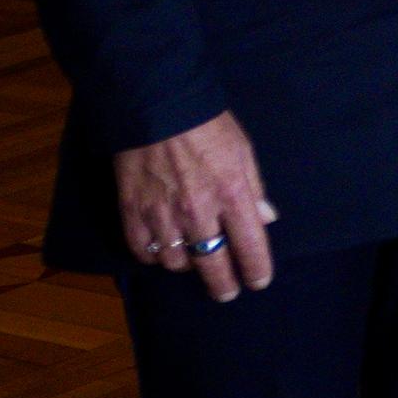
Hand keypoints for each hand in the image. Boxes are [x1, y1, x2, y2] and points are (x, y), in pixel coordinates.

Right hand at [113, 113, 277, 298]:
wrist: (156, 105)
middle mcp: (197, 211)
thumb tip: (266, 219)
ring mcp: (161, 214)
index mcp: (231, 194)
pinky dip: (153, 255)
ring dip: (186, 264)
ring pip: (175, 261)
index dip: (256, 269)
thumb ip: (254, 188)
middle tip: (226, 291)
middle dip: (222, 283)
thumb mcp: (243, 150)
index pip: (250, 245)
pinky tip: (161, 251)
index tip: (258, 281)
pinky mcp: (131, 210)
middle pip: (211, 264)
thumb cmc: (207, 125)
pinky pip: (142, 249)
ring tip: (193, 260)